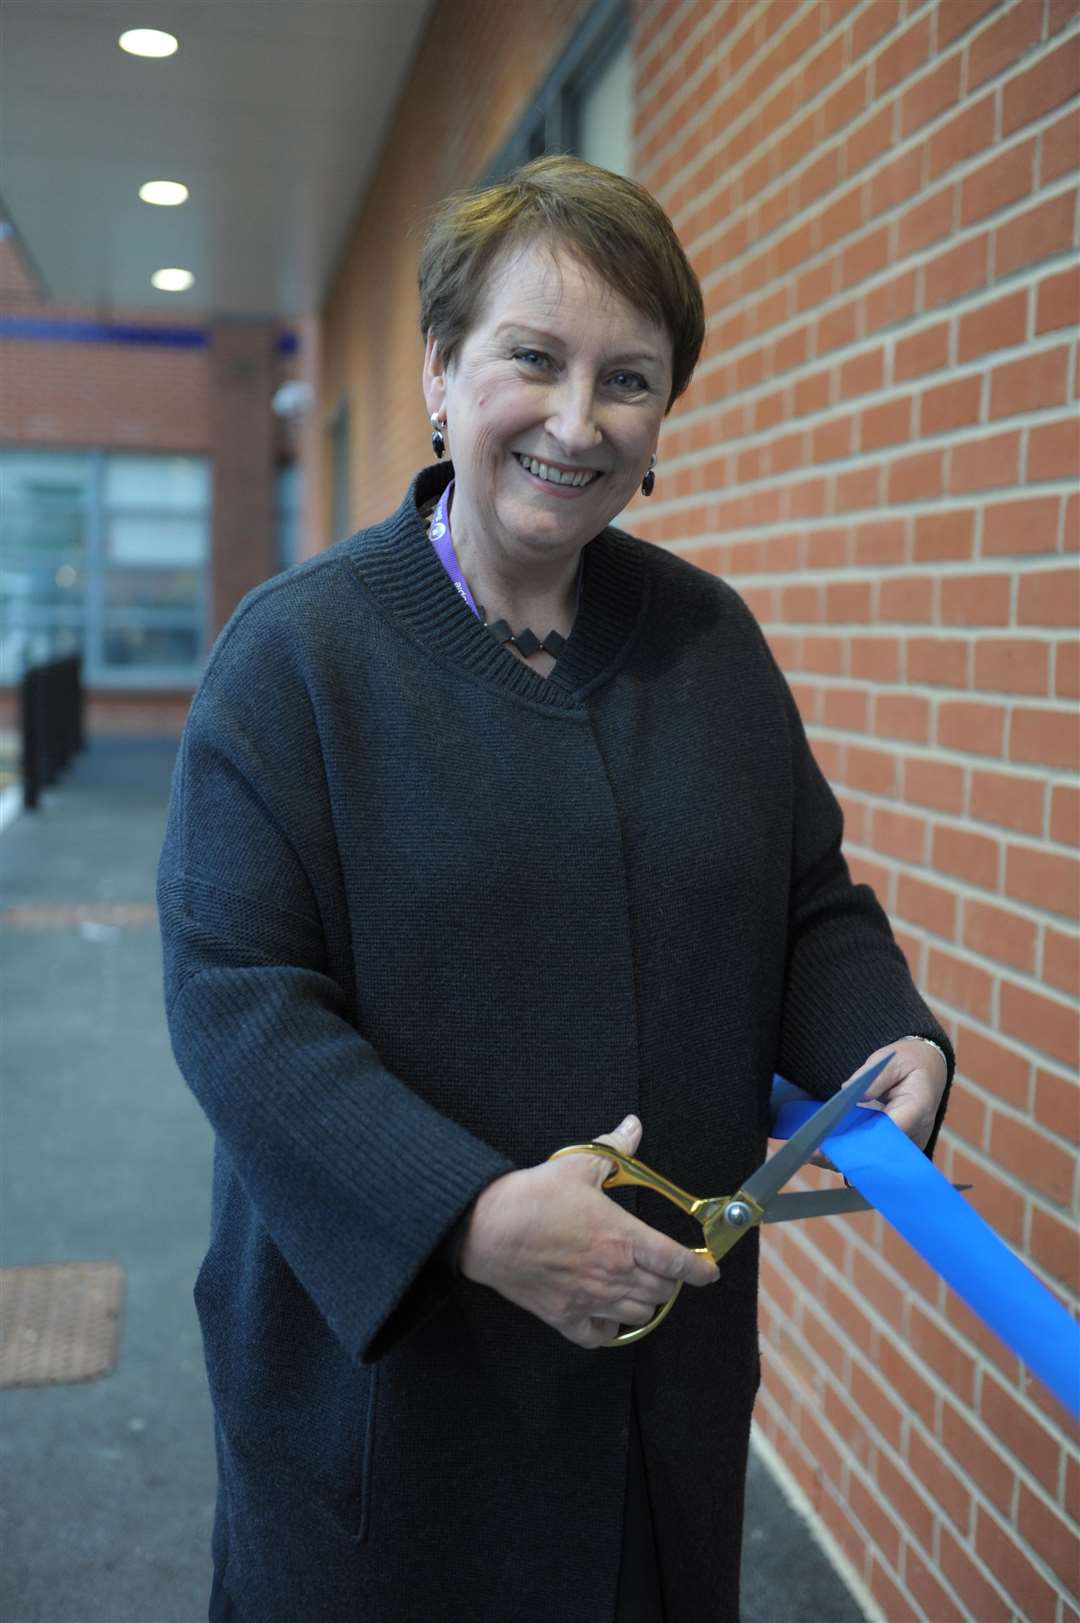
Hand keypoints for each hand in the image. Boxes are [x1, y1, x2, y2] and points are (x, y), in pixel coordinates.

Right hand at [460, 1115, 718, 1349]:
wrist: (488, 1229)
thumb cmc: (535, 1196)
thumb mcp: (578, 1164)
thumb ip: (614, 1148)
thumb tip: (633, 1126)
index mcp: (623, 1238)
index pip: (676, 1262)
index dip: (699, 1270)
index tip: (709, 1272)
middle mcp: (614, 1274)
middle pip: (661, 1291)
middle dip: (671, 1282)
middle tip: (666, 1269)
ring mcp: (590, 1300)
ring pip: (637, 1315)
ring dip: (645, 1303)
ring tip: (640, 1288)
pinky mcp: (564, 1316)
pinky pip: (599, 1337)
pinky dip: (609, 1330)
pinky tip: (607, 1316)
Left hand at [808, 1040, 947, 1168]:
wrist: (929, 1069)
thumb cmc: (911, 1063)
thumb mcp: (894, 1060)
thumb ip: (874, 1077)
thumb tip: (849, 1091)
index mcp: (916, 1109)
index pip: (888, 1132)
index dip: (859, 1142)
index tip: (832, 1143)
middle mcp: (914, 1133)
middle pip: (878, 1153)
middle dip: (846, 1156)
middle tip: (814, 1153)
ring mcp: (906, 1143)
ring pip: (875, 1160)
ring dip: (845, 1158)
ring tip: (813, 1155)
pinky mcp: (896, 1145)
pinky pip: (874, 1155)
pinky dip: (851, 1154)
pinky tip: (826, 1151)